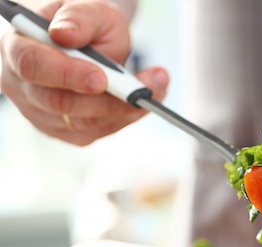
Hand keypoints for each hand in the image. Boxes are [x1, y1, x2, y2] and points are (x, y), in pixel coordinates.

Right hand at [0, 0, 168, 145]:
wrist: (91, 40)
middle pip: (58, 103)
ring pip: (82, 123)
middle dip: (107, 99)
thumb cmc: (86, 24)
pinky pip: (96, 132)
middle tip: (144, 87)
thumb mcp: (89, 9)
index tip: (101, 77)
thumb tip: (65, 35)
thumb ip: (79, 18)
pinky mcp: (64, 130)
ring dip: (125, 110)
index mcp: (18, 47)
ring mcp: (40, 112)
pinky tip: (143, 100)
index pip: (33, 65)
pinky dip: (125, 118)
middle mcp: (22, 84)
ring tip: (156, 86)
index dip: (66, 74)